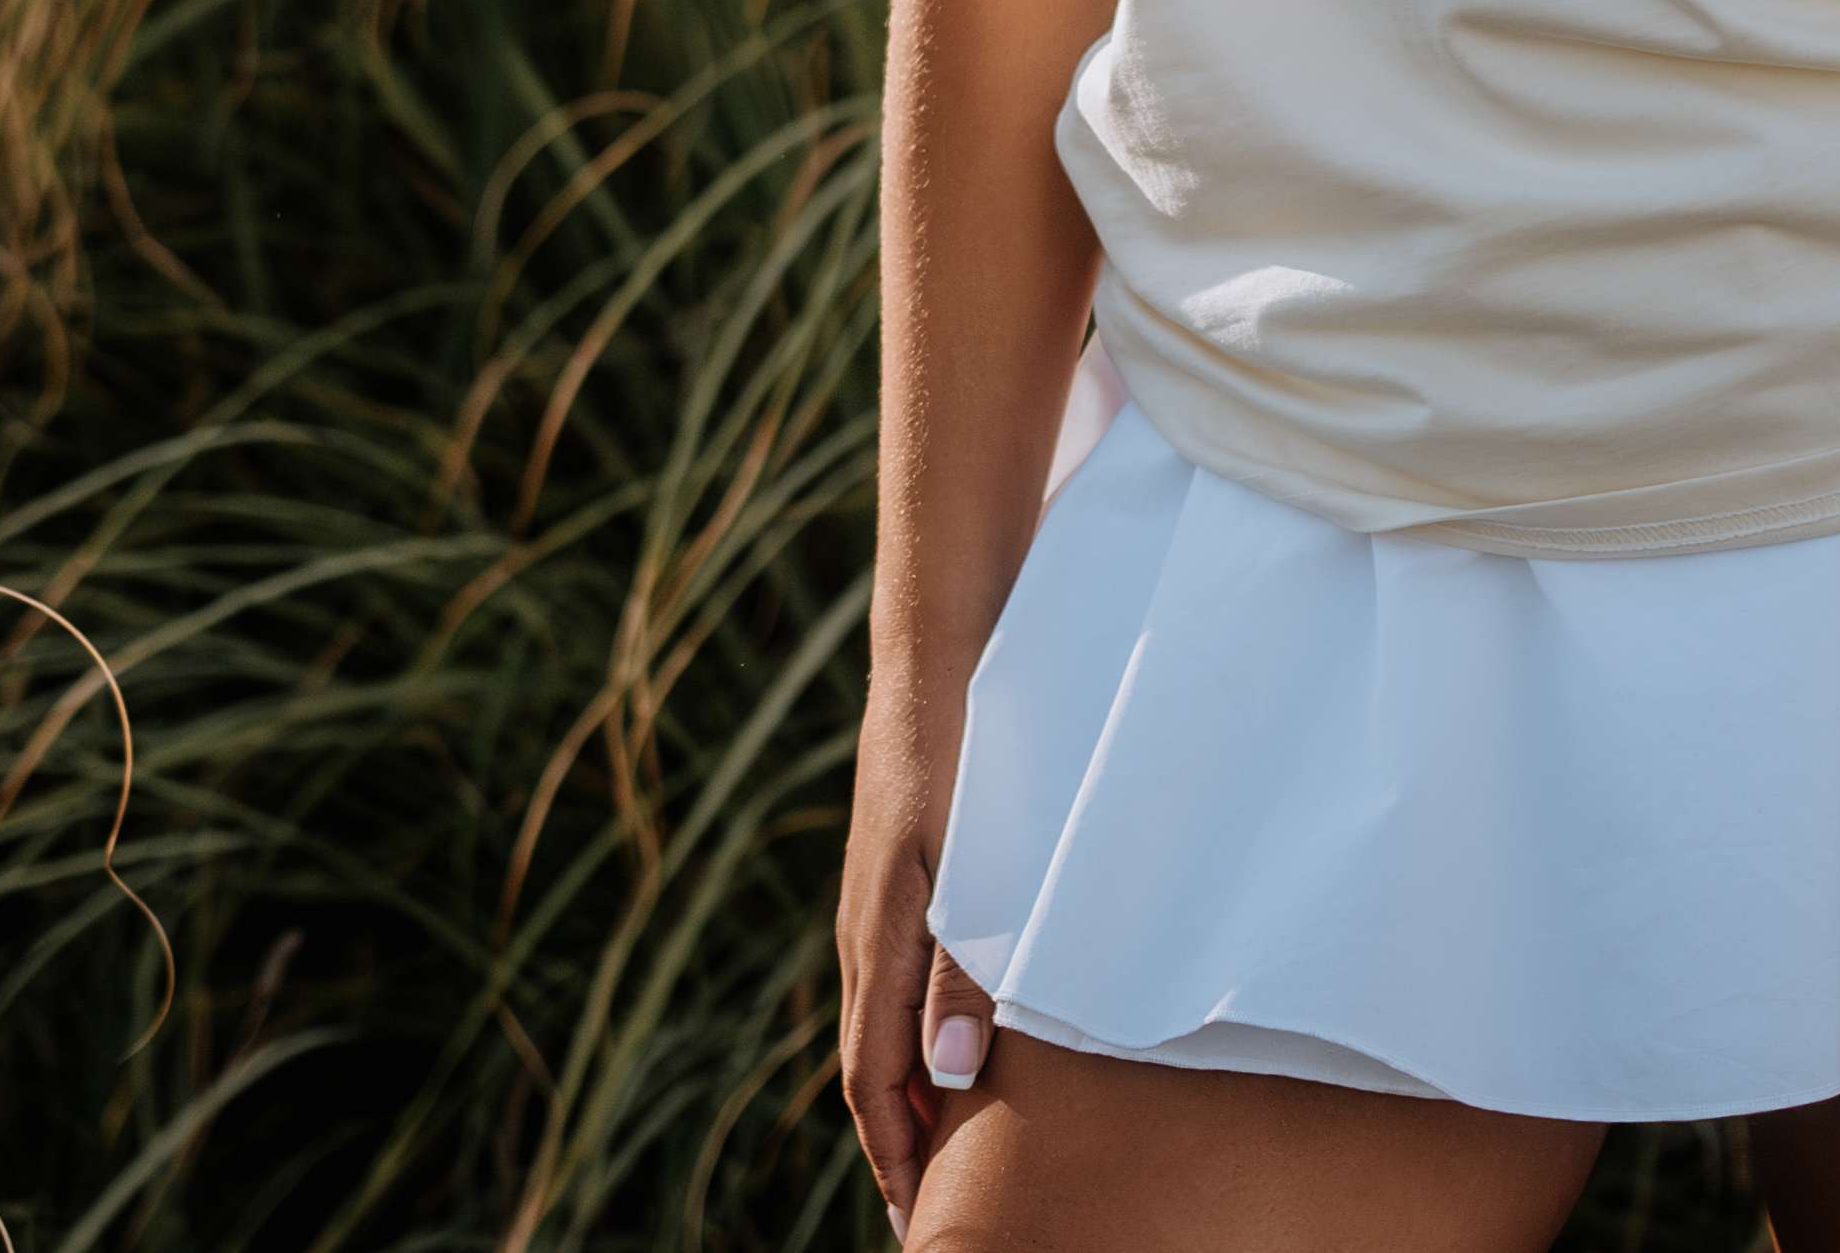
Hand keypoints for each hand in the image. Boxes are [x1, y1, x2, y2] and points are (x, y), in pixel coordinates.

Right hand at [836, 699, 1005, 1234]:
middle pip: (871, 1063)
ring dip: (908, 1084)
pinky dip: (914, 1024)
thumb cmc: (964, 749)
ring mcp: (880, 896)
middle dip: (898, 1138)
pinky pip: (895, 970)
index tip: (920, 1216)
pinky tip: (951, 1025)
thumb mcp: (972, 864)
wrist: (939, 644)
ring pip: (882, 1018)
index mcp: (881, 940)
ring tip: (947, 1136)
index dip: (897, 1152)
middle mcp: (868, 929)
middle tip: (934, 1200)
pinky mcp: (901, 865)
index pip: (874, 1081)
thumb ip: (959, 970)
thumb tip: (945, 1081)